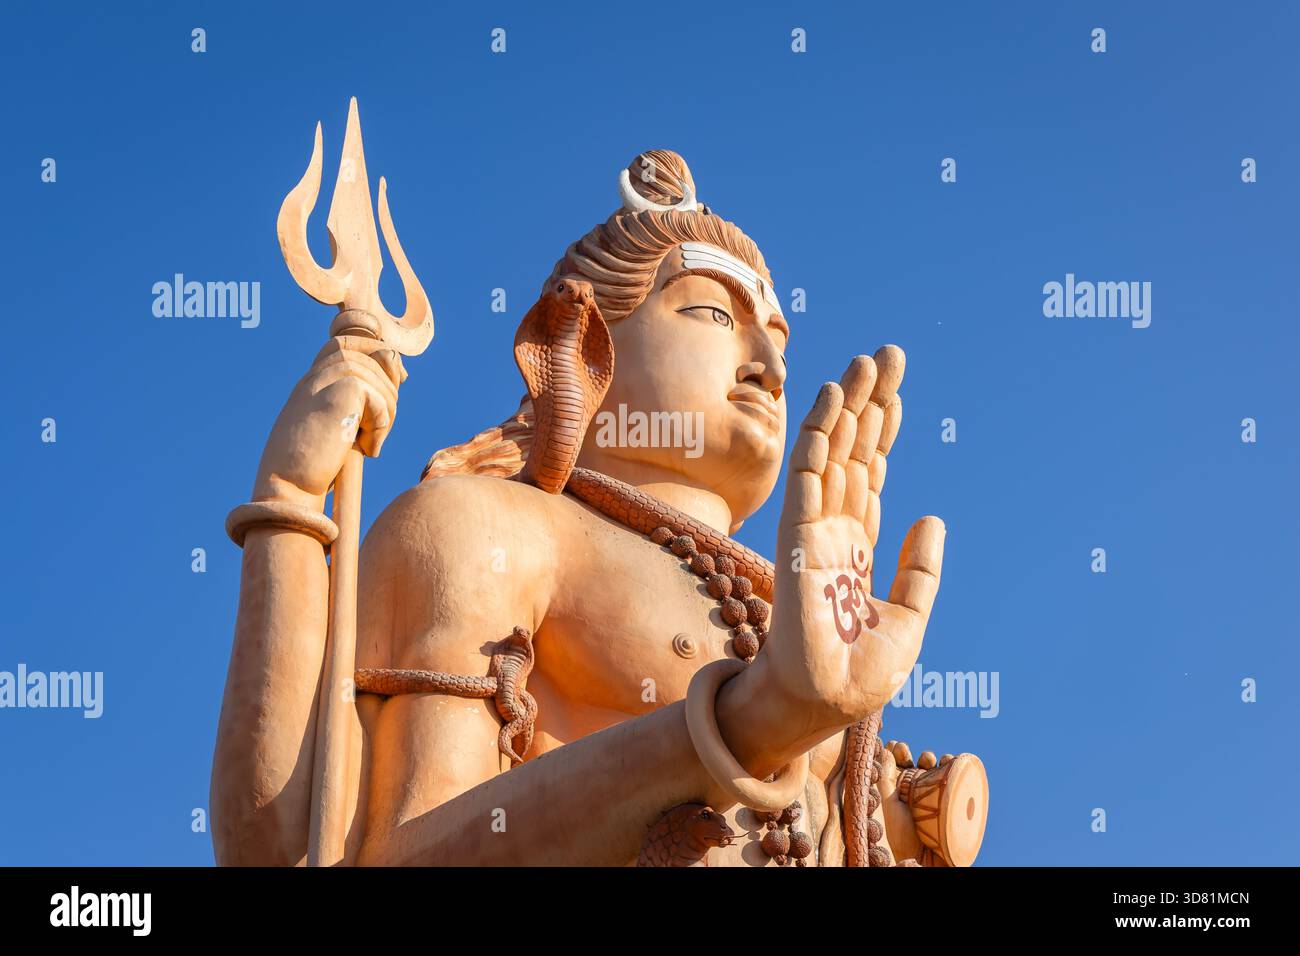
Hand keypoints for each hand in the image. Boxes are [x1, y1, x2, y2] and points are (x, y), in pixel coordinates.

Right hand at [251, 332, 406, 507]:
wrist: (289, 488)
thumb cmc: (312, 468)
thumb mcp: (340, 427)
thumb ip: (362, 399)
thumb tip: (400, 371)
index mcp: (311, 383)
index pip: (346, 343)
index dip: (376, 352)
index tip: (398, 376)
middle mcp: (315, 376)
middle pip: (371, 354)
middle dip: (390, 386)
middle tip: (381, 426)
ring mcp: (324, 381)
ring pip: (380, 379)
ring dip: (386, 414)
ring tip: (370, 443)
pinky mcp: (338, 392)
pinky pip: (380, 398)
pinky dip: (381, 427)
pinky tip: (367, 449)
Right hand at [766, 346, 944, 728]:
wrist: (825, 704)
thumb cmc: (859, 673)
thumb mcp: (910, 618)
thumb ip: (920, 570)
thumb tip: (933, 518)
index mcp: (858, 547)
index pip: (870, 474)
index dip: (882, 432)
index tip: (895, 392)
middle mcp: (833, 530)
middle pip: (852, 451)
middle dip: (868, 403)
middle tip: (885, 355)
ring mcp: (814, 531)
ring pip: (831, 454)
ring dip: (846, 407)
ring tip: (864, 363)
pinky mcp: (798, 541)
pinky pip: (807, 478)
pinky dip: (817, 439)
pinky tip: (830, 403)